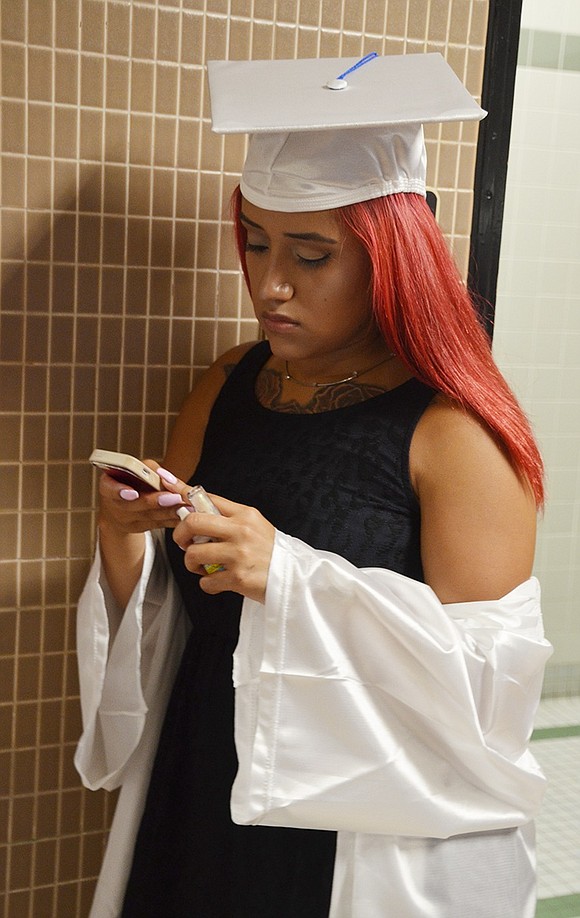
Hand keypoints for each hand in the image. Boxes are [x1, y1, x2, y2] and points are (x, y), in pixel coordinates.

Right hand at [97, 460, 188, 535]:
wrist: (121, 505)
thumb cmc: (128, 481)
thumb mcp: (133, 470)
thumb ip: (148, 470)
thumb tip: (165, 476)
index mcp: (108, 486)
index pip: (109, 489)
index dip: (120, 491)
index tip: (133, 493)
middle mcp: (115, 505)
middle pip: (135, 505)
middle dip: (154, 501)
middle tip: (172, 497)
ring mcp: (127, 520)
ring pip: (150, 517)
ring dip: (169, 511)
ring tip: (184, 505)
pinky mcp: (142, 528)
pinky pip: (159, 524)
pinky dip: (172, 519)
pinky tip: (184, 515)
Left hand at [159, 473, 274, 602]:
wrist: (293, 578)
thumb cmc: (271, 552)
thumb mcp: (255, 525)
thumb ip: (229, 518)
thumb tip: (197, 510)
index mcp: (244, 514)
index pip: (207, 497)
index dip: (182, 492)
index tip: (166, 483)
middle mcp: (240, 531)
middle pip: (193, 522)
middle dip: (180, 534)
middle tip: (184, 543)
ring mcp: (238, 554)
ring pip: (193, 554)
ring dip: (192, 564)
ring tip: (203, 567)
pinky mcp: (237, 578)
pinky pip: (205, 581)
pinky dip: (207, 584)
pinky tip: (218, 581)